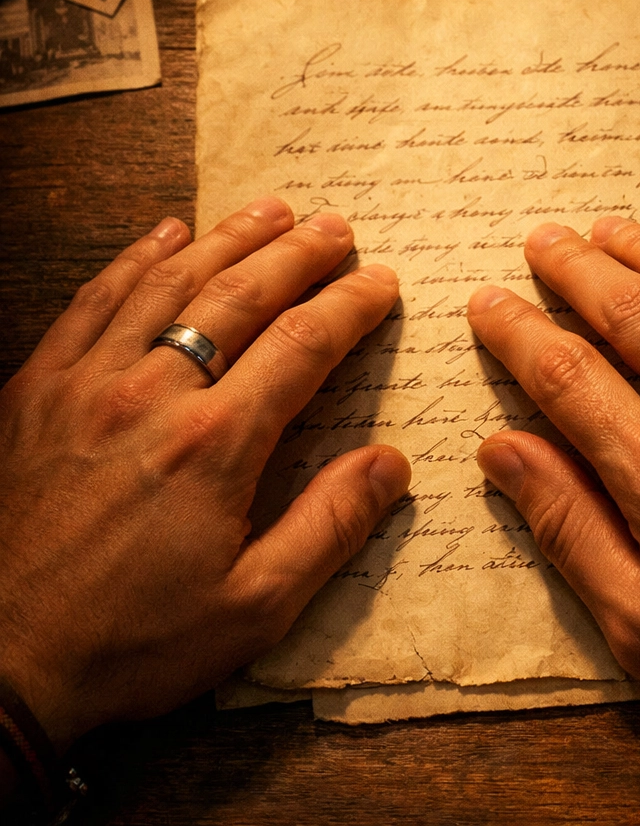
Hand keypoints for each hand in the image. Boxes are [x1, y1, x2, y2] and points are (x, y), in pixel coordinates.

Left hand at [0, 198, 409, 753]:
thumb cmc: (131, 640)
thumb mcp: (253, 607)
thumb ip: (329, 527)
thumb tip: (390, 463)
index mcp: (214, 445)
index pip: (301, 345)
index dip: (349, 305)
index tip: (379, 282)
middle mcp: (153, 394)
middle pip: (241, 296)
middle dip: (297, 254)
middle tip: (335, 227)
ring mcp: (88, 383)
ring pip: (170, 283)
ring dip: (227, 239)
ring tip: (270, 210)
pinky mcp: (38, 389)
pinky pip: (93, 301)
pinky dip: (134, 259)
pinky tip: (165, 234)